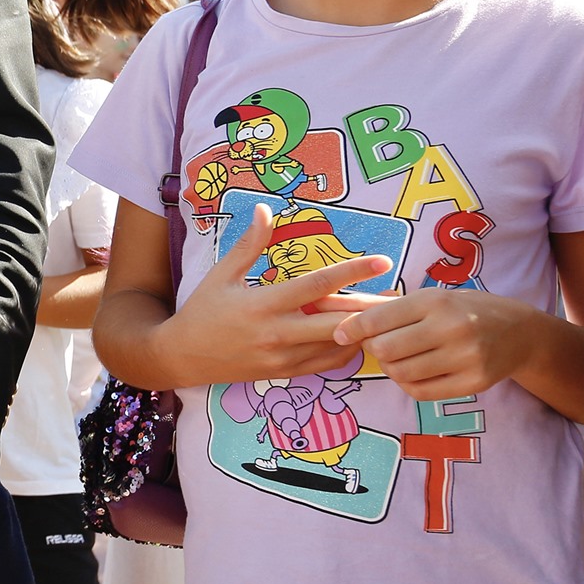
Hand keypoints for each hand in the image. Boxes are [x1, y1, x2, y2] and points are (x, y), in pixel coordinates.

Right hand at [156, 204, 389, 386]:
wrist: (183, 357)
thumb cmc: (202, 311)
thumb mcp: (221, 274)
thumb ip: (249, 244)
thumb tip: (266, 210)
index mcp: (263, 304)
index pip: (317, 285)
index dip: (352, 271)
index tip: (381, 260)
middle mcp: (278, 334)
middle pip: (339, 323)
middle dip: (372, 310)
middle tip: (400, 295)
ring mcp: (284, 358)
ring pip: (338, 346)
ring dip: (363, 330)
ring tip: (387, 315)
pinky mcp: (287, 373)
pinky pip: (328, 363)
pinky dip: (347, 349)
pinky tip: (357, 334)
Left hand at [334, 286, 534, 400]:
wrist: (518, 331)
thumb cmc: (461, 309)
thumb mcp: (429, 297)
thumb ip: (387, 307)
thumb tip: (338, 315)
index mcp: (435, 300)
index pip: (378, 319)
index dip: (352, 328)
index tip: (339, 333)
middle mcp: (451, 327)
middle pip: (384, 350)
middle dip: (373, 349)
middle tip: (377, 344)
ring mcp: (465, 357)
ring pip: (400, 373)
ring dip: (389, 367)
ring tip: (397, 357)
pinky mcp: (474, 383)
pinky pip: (421, 391)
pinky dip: (407, 383)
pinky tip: (413, 371)